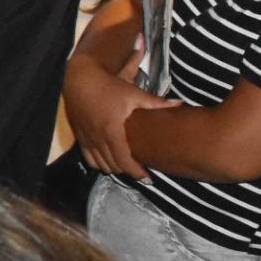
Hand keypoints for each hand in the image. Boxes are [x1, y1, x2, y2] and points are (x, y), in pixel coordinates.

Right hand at [64, 59, 173, 179]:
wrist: (81, 81)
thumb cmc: (109, 87)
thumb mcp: (134, 94)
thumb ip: (156, 103)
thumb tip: (179, 105)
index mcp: (113, 131)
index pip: (125, 161)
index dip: (136, 173)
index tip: (148, 179)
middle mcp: (99, 139)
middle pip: (114, 166)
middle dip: (128, 172)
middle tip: (142, 173)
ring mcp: (88, 139)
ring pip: (101, 165)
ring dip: (114, 169)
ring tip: (127, 168)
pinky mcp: (81, 138)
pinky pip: (89, 159)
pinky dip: (100, 164)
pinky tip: (109, 162)